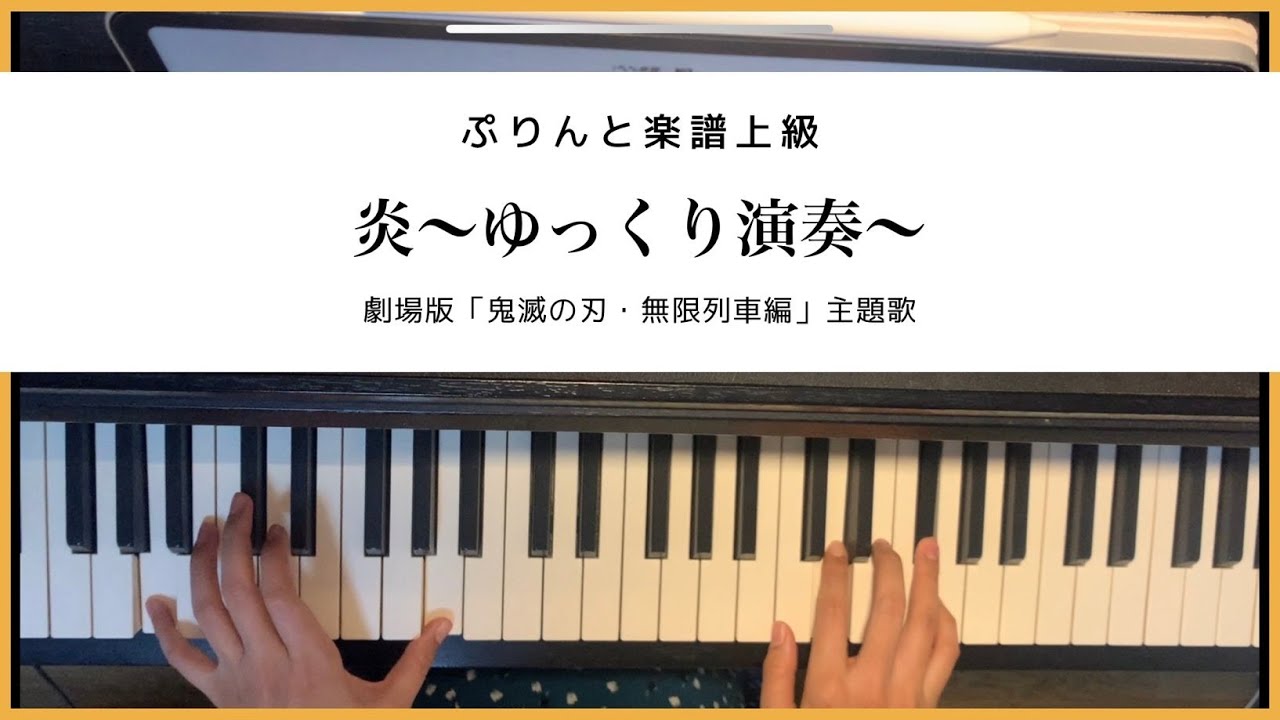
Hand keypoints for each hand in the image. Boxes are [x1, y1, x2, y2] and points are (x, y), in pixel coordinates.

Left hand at [145, 492, 451, 706]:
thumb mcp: (391, 704)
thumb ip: (416, 659)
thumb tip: (444, 623)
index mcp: (308, 661)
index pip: (280, 594)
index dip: (274, 555)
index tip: (276, 528)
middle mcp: (265, 664)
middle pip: (238, 591)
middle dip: (234, 541)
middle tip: (239, 506)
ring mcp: (236, 679)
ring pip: (207, 613)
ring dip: (201, 567)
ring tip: (206, 530)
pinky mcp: (218, 696)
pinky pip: (180, 660)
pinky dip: (163, 630)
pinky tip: (156, 602)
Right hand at [761, 537, 958, 707]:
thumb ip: (777, 678)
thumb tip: (780, 630)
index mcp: (830, 689)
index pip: (832, 613)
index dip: (835, 575)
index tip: (838, 551)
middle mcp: (874, 686)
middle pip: (887, 608)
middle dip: (888, 567)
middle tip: (884, 544)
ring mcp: (907, 696)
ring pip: (927, 624)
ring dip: (929, 582)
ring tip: (928, 551)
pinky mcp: (928, 705)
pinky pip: (946, 655)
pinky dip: (946, 624)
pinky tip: (939, 606)